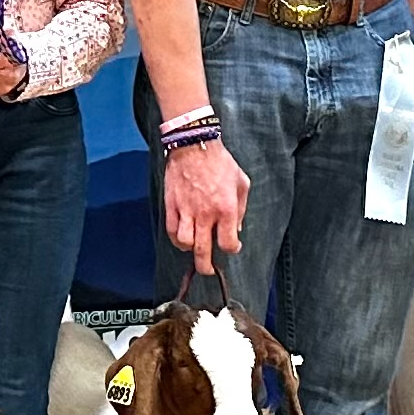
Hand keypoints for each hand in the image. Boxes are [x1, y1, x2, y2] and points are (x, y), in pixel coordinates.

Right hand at [162, 137, 249, 265]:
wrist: (194, 145)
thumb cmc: (220, 162)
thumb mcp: (241, 183)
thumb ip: (241, 208)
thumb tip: (237, 227)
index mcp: (226, 209)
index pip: (228, 243)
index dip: (231, 249)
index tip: (231, 246)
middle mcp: (206, 214)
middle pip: (203, 252)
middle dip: (207, 266)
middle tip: (208, 269)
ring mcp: (187, 211)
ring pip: (185, 244)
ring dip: (191, 250)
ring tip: (195, 248)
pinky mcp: (172, 205)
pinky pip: (172, 230)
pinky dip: (177, 239)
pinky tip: (182, 238)